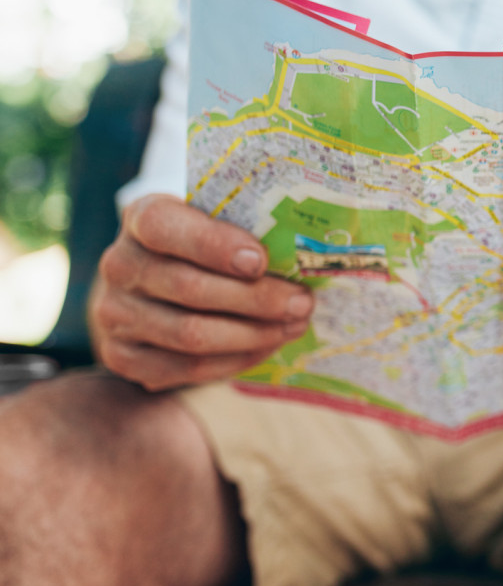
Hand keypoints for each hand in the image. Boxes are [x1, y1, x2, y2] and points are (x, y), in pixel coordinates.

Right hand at [90, 194, 314, 391]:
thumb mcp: (218, 221)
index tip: (261, 260)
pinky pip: (187, 368)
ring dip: (254, 334)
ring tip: (294, 325)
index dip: (213, 244)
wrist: (156, 285)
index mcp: (142, 217)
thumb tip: (305, 256)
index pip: (164, 226)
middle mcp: (119, 265)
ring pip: (191, 334)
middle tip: (302, 302)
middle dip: (257, 299)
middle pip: (189, 288)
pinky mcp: (122, 357)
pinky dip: (236, 359)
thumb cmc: (204, 245)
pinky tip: (268, 345)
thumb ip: (247, 229)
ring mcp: (115, 314)